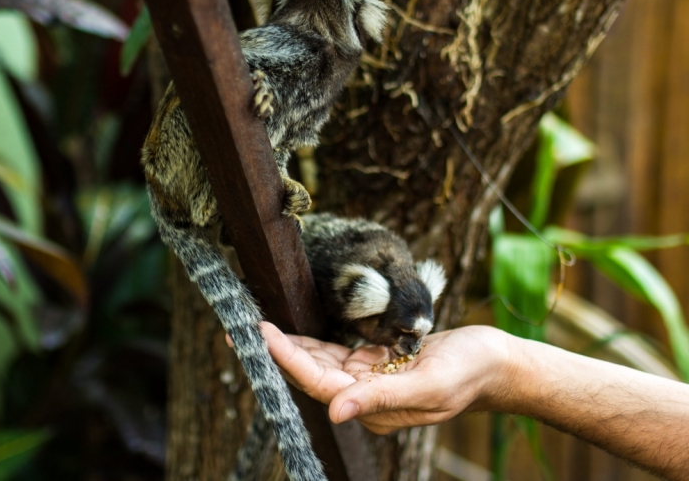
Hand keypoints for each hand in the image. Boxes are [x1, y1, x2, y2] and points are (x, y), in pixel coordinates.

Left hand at [259, 322, 517, 434]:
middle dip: (277, 350)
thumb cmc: (469, 373)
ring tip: (259, 325)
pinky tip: (294, 330)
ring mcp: (370, 380)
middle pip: (311, 374)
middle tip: (242, 326)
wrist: (496, 362)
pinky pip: (337, 353)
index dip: (287, 358)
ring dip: (291, 345)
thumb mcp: (429, 385)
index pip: (319, 383)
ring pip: (320, 362)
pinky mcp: (377, 363)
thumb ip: (381, 398)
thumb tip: (334, 412)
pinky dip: (314, 341)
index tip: (260, 333)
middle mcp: (366, 398)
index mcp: (375, 409)